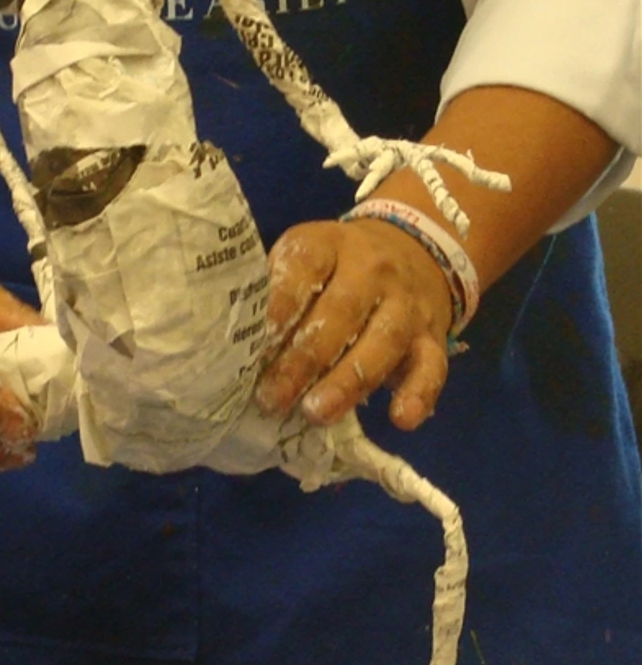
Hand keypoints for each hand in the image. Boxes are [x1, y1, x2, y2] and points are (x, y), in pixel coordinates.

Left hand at [256, 218, 452, 431]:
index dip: (281, 303)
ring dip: (348, 382)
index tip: (256, 341)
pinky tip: (400, 419)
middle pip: (341, 311)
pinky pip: (432, 366)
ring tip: (316, 413)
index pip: (304, 268)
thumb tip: (233, 343)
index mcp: (328, 245)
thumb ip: (276, 293)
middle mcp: (372, 270)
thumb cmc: (336, 266)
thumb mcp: (305, 259)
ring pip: (383, 341)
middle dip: (303, 359)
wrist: (414, 249)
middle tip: (273, 398)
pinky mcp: (432, 337)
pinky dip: (418, 394)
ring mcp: (406, 304)